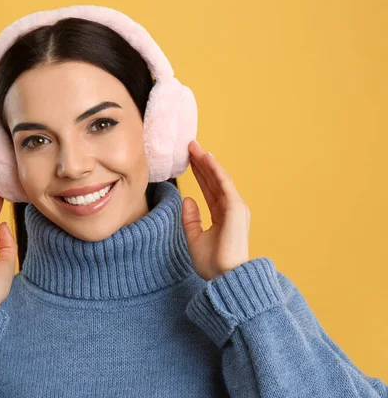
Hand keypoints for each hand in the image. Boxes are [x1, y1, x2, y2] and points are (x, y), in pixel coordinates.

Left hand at [181, 140, 250, 280]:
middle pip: (213, 181)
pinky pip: (224, 184)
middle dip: (201, 163)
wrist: (225, 278)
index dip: (199, 174)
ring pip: (218, 179)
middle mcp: (231, 209)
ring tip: (194, 146)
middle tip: (189, 146)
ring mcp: (235, 208)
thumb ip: (190, 219)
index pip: (209, 189)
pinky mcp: (235, 208)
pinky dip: (215, 169)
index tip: (188, 159)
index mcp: (223, 216)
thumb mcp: (194, 238)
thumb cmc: (213, 264)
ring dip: (206, 161)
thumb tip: (187, 198)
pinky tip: (206, 158)